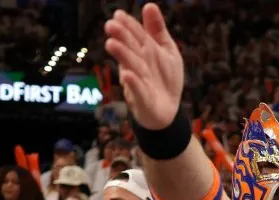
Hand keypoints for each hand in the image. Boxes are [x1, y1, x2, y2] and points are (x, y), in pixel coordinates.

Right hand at [104, 4, 183, 129]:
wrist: (168, 110)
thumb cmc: (165, 78)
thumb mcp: (167, 51)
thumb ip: (158, 30)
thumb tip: (149, 5)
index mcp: (145, 51)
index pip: (136, 36)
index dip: (128, 26)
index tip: (118, 15)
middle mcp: (139, 65)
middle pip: (130, 49)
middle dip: (121, 38)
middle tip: (110, 25)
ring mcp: (139, 82)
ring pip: (130, 67)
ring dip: (122, 56)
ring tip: (112, 44)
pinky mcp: (142, 100)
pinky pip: (138, 92)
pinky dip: (134, 85)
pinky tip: (128, 76)